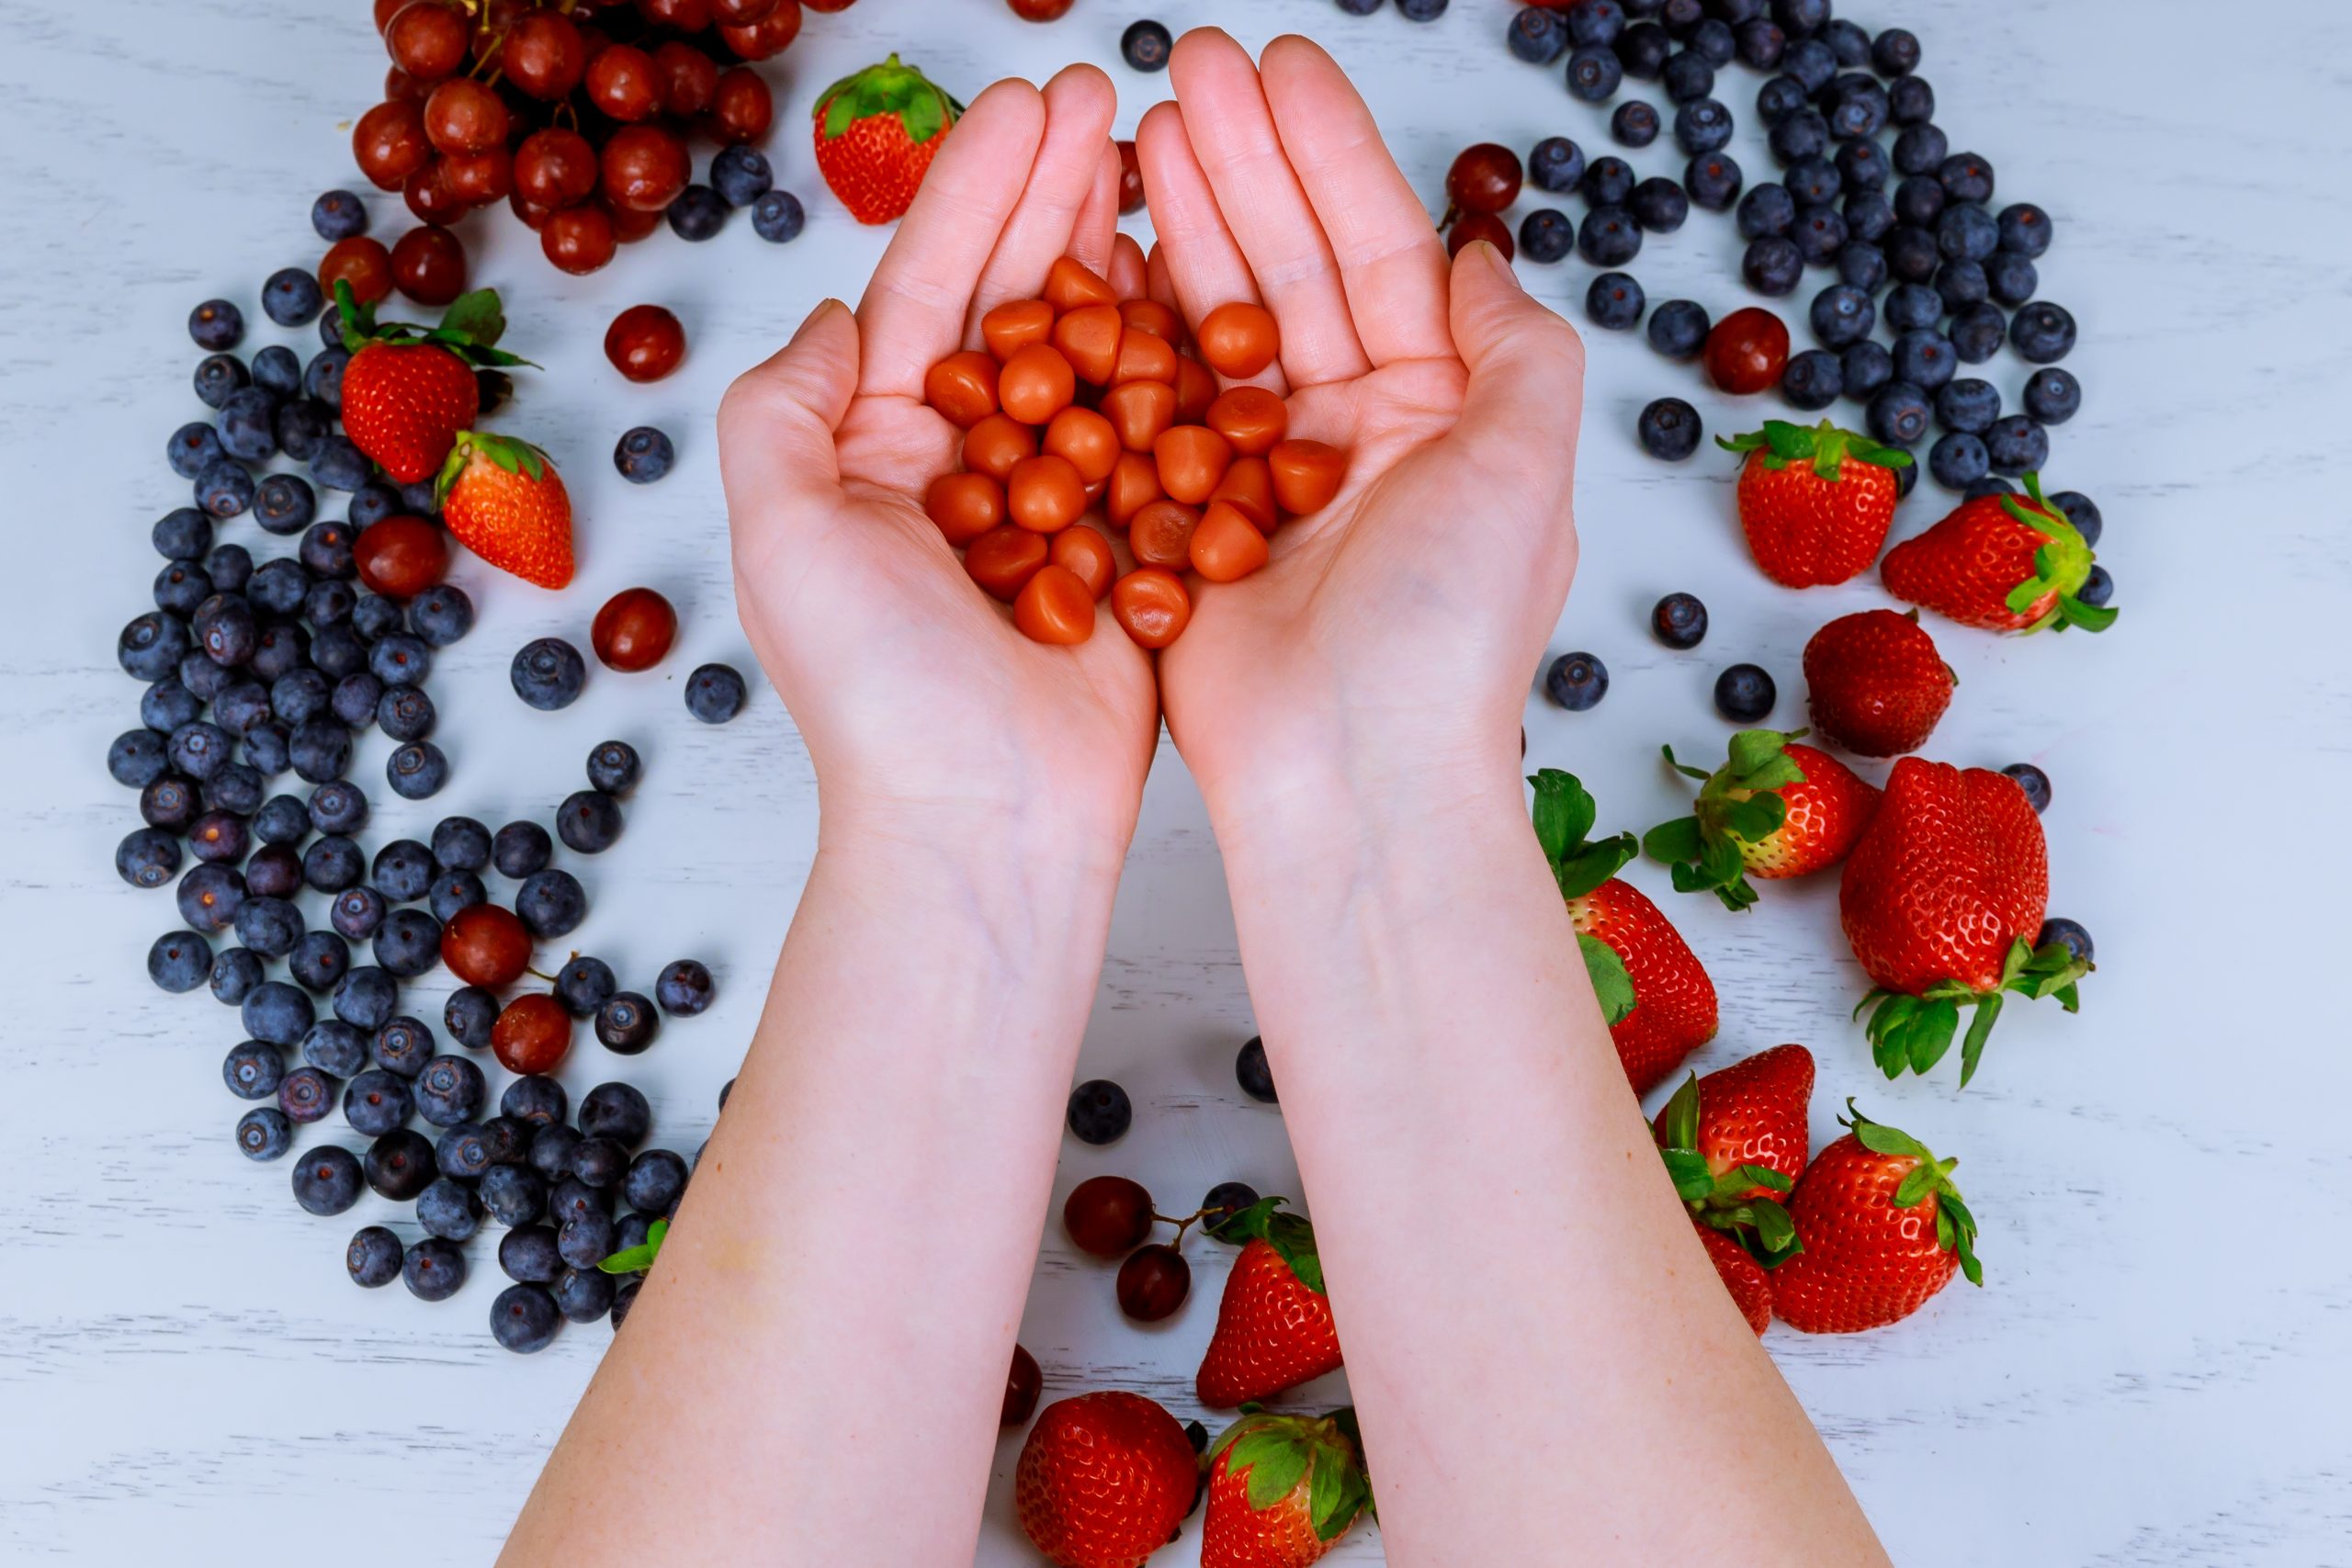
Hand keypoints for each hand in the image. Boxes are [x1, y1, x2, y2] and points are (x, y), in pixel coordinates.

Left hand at [719, 66, 1155, 865]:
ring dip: (1123, 250)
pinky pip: (1159, 432)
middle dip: (1055, 193)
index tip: (1030, 104)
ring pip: (1095, 351)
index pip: (928, 290)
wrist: (984, 826)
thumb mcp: (786, 539)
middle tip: (1109, 96)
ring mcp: (1054, 504)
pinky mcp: (1129, 548)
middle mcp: (965, 467)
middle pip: (1016, 299)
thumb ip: (783, 414)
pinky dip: (1181, 354)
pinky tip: (1207, 278)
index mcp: (877, 453)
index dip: (977, 191)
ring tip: (1160, 157)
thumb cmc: (876, 701)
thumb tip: (825, 315)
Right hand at [1136, 32, 1587, 840]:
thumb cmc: (1447, 635)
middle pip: (1288, 268)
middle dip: (1242, 162)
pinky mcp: (1181, 527)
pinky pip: (1153, 405)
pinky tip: (1101, 247)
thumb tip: (1484, 255)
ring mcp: (1259, 478)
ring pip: (1215, 321)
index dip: (1328, 153)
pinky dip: (1127, 327)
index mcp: (1437, 413)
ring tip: (1141, 127)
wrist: (1352, 778)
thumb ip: (1518, 348)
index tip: (1277, 68)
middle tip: (1188, 68)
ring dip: (1183, 220)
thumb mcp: (1525, 467)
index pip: (1378, 251)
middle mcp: (1351, 436)